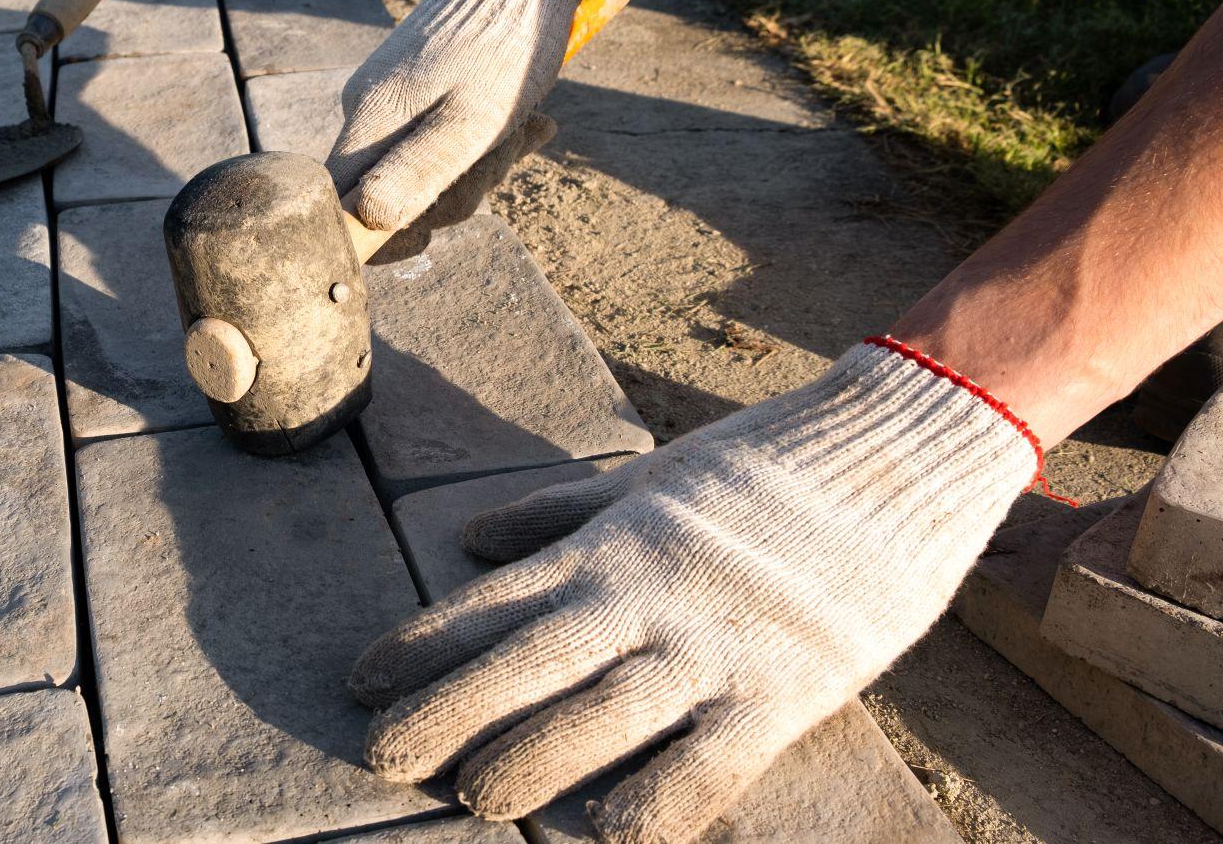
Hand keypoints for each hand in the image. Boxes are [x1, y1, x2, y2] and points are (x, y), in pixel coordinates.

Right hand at [327, 0, 582, 232]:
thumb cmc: (506, 50)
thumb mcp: (472, 121)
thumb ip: (418, 171)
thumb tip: (366, 219)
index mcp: (371, 115)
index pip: (338, 199)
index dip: (372, 234)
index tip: (421, 236)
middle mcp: (370, 106)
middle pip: (390, 190)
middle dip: (451, 195)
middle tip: (500, 160)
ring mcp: (395, 95)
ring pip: (426, 166)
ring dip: (482, 166)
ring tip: (525, 130)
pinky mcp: (422, 87)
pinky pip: (445, 138)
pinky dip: (489, 142)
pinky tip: (530, 124)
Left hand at [349, 340, 1041, 840]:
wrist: (897, 451)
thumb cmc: (764, 467)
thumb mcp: (649, 477)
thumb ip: (558, 512)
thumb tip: (471, 539)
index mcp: (610, 543)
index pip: (491, 601)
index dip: (420, 645)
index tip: (359, 680)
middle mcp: (644, 595)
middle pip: (522, 662)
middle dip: (443, 712)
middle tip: (379, 754)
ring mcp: (711, 646)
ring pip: (596, 715)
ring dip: (528, 760)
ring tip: (471, 801)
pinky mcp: (784, 692)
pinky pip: (707, 765)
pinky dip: (656, 802)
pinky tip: (608, 834)